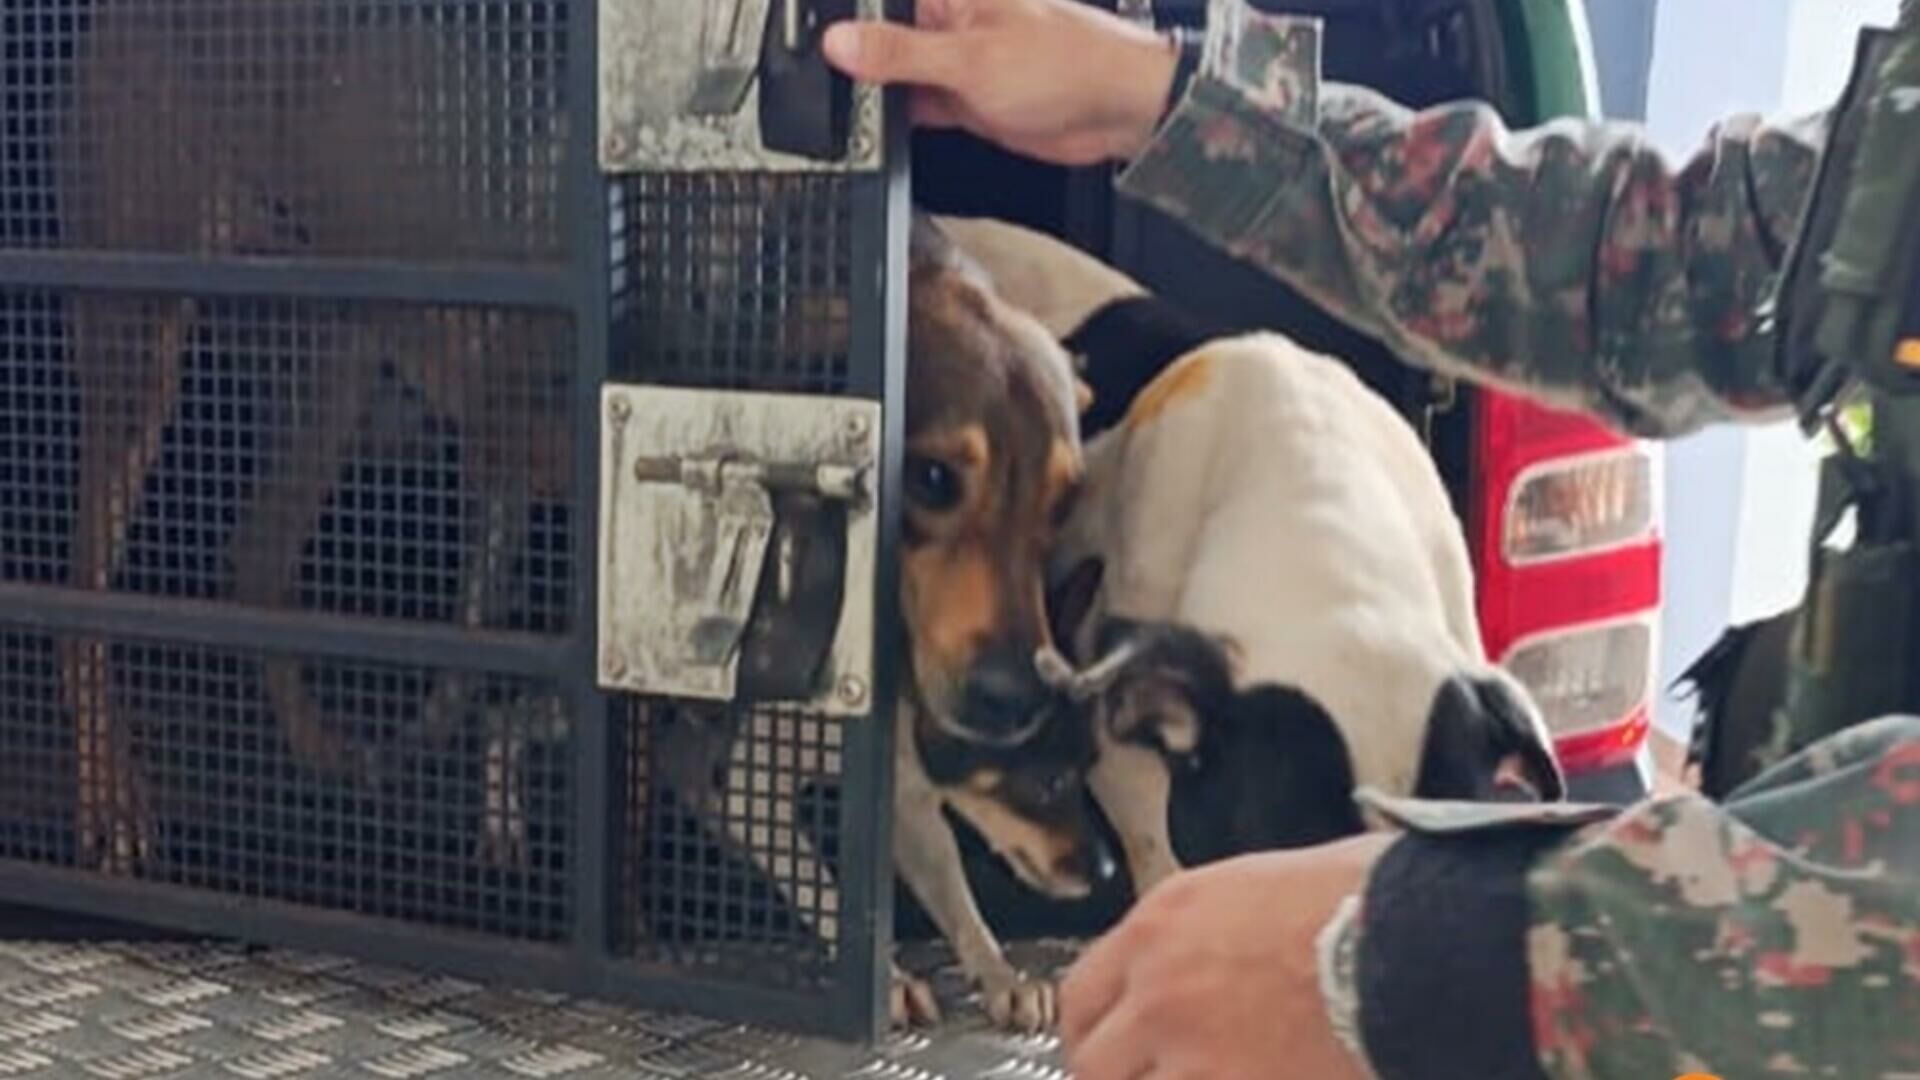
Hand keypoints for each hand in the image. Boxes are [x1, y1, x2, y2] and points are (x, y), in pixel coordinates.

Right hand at [821, 0, 1178, 164]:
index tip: (809, 37)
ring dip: (878, 93)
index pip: (879, 3)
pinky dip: (902, 120)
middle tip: (817, 81)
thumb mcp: (967, 59)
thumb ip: (899, 53)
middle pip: (884, 37)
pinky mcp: (970, 100)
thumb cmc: (1067, 62)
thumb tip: (840, 42)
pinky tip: (880, 130)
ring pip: (900, 76)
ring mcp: (960, 63)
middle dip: (855, 58)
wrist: (1120, 110)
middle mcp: (950, 24)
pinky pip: (921, 107)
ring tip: (842, 111)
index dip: (845, 19)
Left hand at [1059, 834, 1394, 1079]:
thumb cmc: (1366, 900)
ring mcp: (1195, 1061)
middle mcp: (1161, 995)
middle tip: (1145, 1074)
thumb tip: (1214, 949)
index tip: (1107, 1043)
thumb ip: (1212, 926)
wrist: (1421, 944)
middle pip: (1094, 1063)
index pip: (1081, 994)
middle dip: (1118, 1073)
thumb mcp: (1261, 884)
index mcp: (1163, 927)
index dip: (1092, 1028)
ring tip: (1202, 1076)